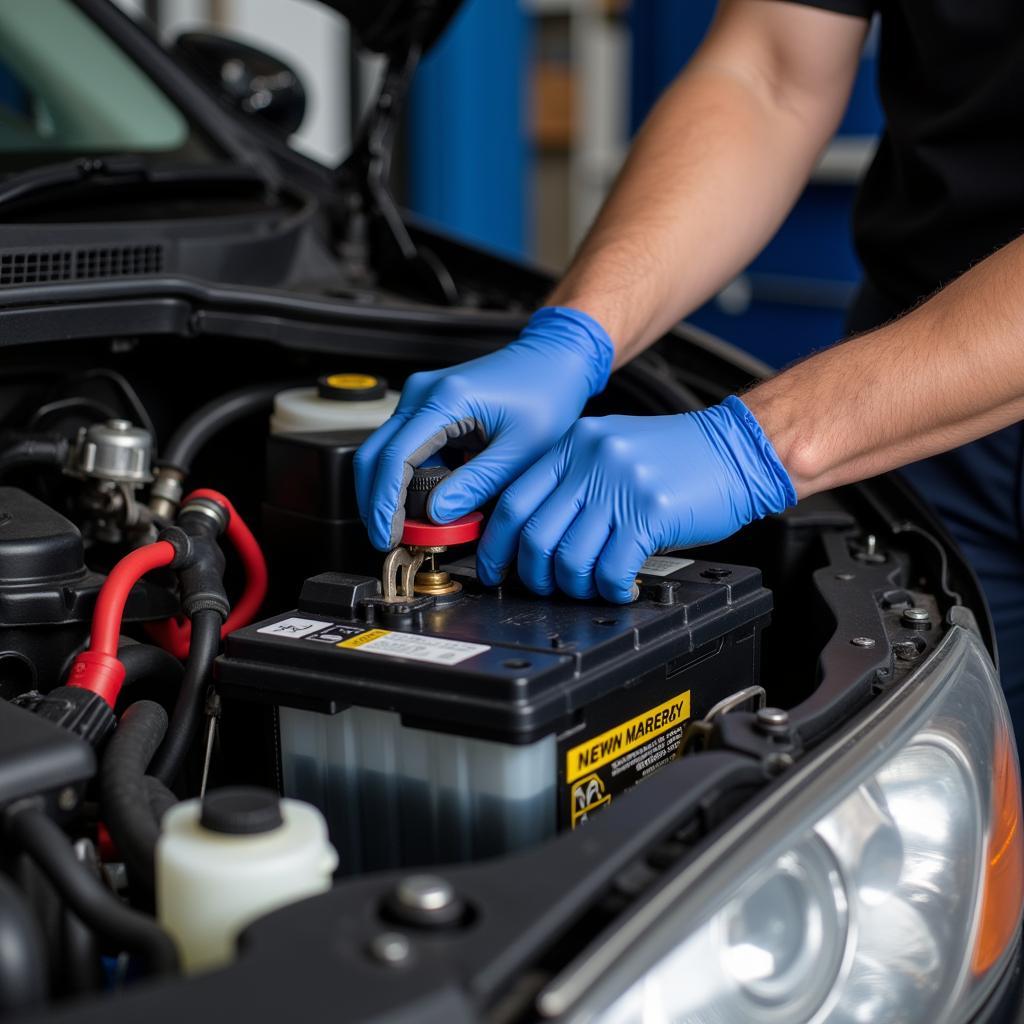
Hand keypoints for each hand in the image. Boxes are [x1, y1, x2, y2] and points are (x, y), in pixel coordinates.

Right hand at [354, 307, 613, 549]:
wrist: (553, 360)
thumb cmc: (546, 395)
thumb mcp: (520, 450)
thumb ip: (477, 483)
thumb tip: (437, 515)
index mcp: (445, 399)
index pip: (394, 457)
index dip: (384, 504)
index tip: (387, 536)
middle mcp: (422, 394)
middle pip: (374, 456)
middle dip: (376, 503)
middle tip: (390, 539)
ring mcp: (420, 399)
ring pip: (385, 455)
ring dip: (391, 493)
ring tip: (413, 528)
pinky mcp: (426, 408)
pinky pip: (404, 449)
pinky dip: (408, 480)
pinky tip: (426, 504)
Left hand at [476, 396, 795, 600]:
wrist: (739, 449)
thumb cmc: (679, 457)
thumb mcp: (613, 451)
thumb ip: (573, 481)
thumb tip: (534, 534)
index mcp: (574, 445)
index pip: (513, 500)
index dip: (496, 546)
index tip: (496, 569)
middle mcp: (592, 461)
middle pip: (535, 535)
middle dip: (533, 575)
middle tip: (545, 588)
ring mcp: (621, 485)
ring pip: (570, 558)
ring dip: (573, 587)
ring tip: (588, 590)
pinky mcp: (651, 512)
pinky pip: (611, 568)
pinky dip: (609, 589)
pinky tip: (620, 589)